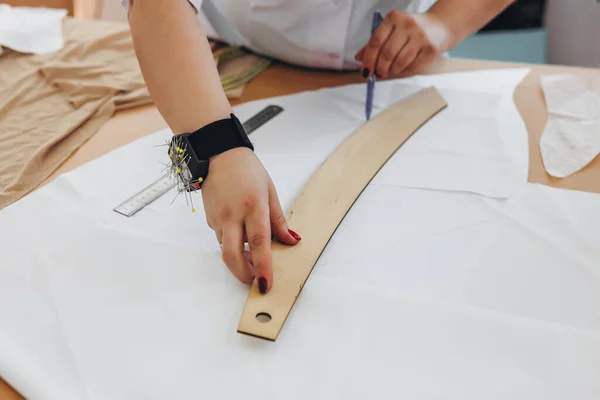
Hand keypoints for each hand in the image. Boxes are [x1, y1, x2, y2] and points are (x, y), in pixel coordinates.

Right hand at [201, 147, 300, 292]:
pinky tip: (240, 233)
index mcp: (253, 206)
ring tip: (253, 253)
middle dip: (244, 274)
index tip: (266, 283)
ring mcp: (218, 219)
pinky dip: (233, 244)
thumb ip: (279, 220)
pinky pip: (222, 240)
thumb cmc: (247, 170)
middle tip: (255, 281)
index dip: (263, 266)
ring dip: (240, 258)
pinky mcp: (210, 220)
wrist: (218, 155)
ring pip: (227, 250)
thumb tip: (291, 241)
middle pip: (233, 256)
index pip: (259, 243)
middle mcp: (232, 215)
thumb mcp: (270, 192)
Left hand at [354, 10, 450, 78]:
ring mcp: (420, 36)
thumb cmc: (409, 31)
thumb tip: (359, 58)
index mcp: (394, 18)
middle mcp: (408, 24)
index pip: (376, 41)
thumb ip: (375, 43)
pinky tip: (403, 67)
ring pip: (399, 62)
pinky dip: (404, 71)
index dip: (369, 59)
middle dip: (380, 68)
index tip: (365, 71)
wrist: (439, 27)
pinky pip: (411, 67)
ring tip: (391, 70)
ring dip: (392, 71)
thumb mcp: (391, 30)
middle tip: (379, 74)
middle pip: (387, 54)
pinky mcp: (430, 49)